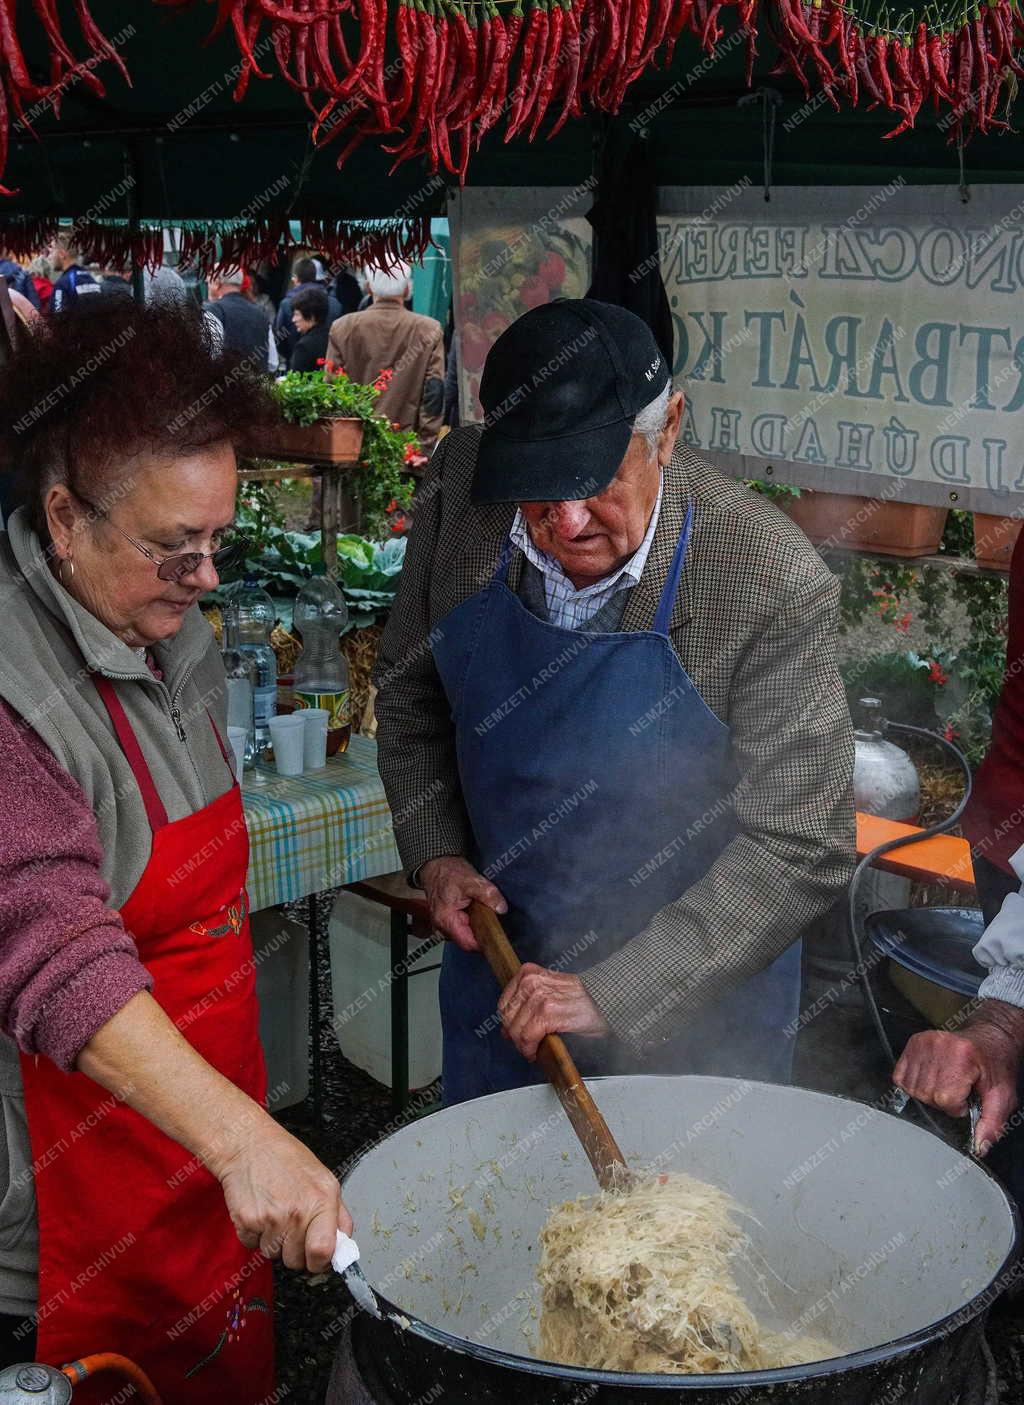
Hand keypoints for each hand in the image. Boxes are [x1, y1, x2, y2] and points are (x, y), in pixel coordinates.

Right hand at [214, 1115, 352, 1271]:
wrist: (248, 1145)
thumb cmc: (285, 1158)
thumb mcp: (323, 1179)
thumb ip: (337, 1214)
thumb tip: (344, 1244)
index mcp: (322, 1200)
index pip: (324, 1251)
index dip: (320, 1262)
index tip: (318, 1259)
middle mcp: (297, 1211)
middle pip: (297, 1261)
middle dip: (294, 1250)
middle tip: (291, 1225)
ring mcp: (271, 1219)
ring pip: (273, 1255)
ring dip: (273, 1241)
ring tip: (274, 1211)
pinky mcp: (247, 1222)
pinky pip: (252, 1246)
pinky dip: (254, 1234)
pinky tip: (259, 1210)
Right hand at [420, 855, 506, 951]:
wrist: (437, 863)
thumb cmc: (448, 872)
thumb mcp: (472, 881)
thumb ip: (488, 895)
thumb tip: (501, 908)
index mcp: (446, 920)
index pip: (468, 944)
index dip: (484, 943)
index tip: (496, 936)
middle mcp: (442, 926)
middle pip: (468, 941)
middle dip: (482, 932)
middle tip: (492, 919)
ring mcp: (444, 923)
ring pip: (466, 933)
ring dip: (477, 926)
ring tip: (482, 911)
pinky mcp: (448, 919)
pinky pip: (463, 926)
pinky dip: (472, 920)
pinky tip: (476, 910)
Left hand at [497, 963, 609, 1059]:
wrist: (605, 1002)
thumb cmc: (580, 1000)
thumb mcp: (548, 991)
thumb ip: (526, 1004)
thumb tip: (506, 1029)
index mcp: (529, 973)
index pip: (504, 1004)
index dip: (508, 1023)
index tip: (516, 1034)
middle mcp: (531, 982)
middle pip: (507, 1018)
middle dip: (515, 1037)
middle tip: (526, 1046)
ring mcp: (539, 996)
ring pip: (516, 1029)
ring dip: (522, 1045)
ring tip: (532, 1050)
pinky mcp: (548, 1012)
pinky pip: (528, 1036)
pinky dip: (529, 1048)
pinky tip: (535, 1052)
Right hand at [893, 1001, 1023, 1151]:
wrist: (990, 1040)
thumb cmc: (995, 1067)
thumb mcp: (1002, 1096)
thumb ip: (992, 1123)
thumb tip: (979, 1146)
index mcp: (962, 1056)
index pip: (945, 1098)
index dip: (956, 1106)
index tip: (966, 1098)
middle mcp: (939, 1045)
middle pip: (927, 1093)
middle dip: (942, 1100)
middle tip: (958, 1090)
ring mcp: (923, 1042)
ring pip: (912, 1087)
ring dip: (928, 1093)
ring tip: (946, 1083)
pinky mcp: (913, 1042)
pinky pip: (900, 1076)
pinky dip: (913, 1084)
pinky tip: (930, 1079)